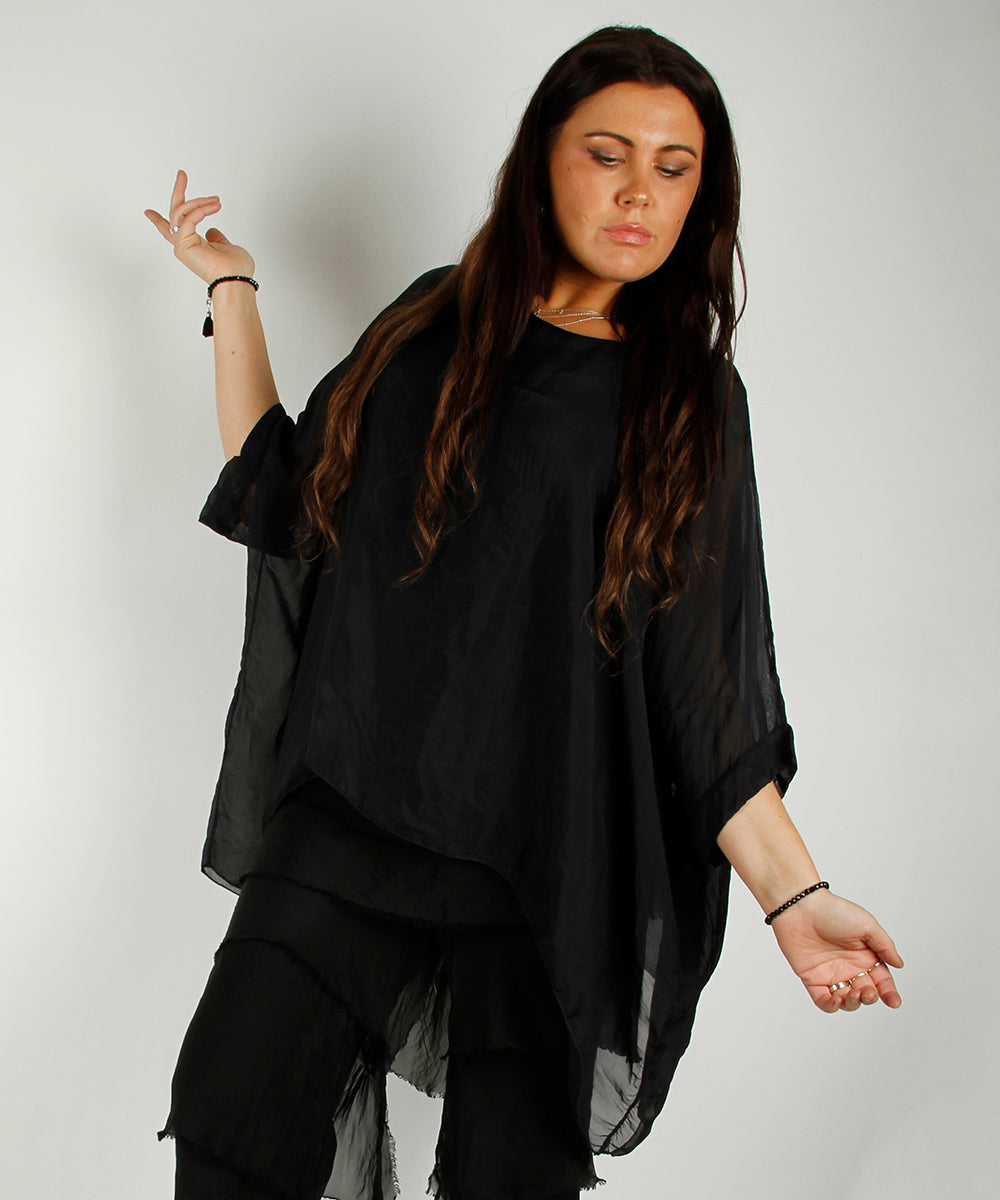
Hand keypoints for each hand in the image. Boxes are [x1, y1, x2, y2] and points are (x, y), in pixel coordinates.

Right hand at [144, 169, 254, 283]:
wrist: (236, 280)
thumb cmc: (235, 269)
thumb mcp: (225, 247)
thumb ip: (216, 239)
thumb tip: (212, 230)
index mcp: (191, 246)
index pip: (172, 229)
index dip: (159, 220)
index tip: (148, 212)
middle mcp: (183, 245)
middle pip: (174, 214)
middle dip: (178, 192)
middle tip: (182, 174)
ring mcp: (182, 245)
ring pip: (181, 213)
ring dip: (200, 203)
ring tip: (216, 201)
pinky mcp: (184, 244)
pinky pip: (188, 219)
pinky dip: (200, 210)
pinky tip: (213, 206)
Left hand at [768, 888, 902, 1013]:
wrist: (800, 907)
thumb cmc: (833, 911)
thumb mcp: (866, 924)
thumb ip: (884, 946)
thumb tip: (900, 965)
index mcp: (864, 955)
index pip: (882, 980)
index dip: (889, 993)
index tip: (893, 1002)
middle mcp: (849, 967)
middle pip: (865, 992)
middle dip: (870, 997)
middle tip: (867, 992)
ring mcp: (830, 973)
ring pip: (847, 1000)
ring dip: (852, 1003)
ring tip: (851, 995)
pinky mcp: (812, 978)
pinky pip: (823, 1000)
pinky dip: (831, 1006)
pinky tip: (837, 1001)